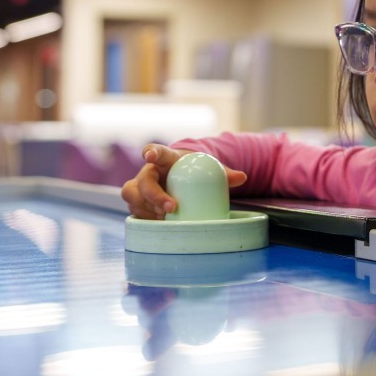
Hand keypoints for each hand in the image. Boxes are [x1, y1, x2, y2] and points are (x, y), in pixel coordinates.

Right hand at [120, 143, 247, 218]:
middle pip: (142, 181)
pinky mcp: (138, 203)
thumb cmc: (194, 171)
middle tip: (171, 207)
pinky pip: (136, 212)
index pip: (154, 151)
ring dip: (148, 209)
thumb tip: (242, 178)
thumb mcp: (209, 168)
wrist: (182, 177)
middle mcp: (148, 172)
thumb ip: (224, 172)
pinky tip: (161, 224)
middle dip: (153, 195)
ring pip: (133, 197)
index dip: (151, 152)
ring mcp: (140, 188)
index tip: (150, 156)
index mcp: (165, 159)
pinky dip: (147, 219)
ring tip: (166, 218)